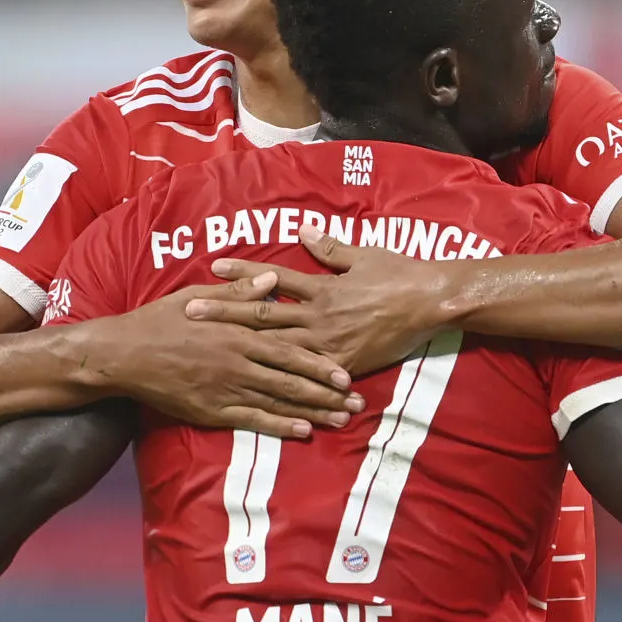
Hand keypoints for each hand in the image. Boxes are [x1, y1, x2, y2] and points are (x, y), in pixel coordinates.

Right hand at [94, 270, 364, 438]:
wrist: (123, 354)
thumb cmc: (159, 321)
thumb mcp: (198, 297)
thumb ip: (239, 293)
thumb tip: (273, 278)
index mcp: (238, 333)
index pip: (290, 350)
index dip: (321, 364)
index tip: (347, 373)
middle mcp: (238, 361)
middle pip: (292, 379)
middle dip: (328, 393)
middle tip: (357, 403)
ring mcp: (226, 388)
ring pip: (279, 402)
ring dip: (313, 412)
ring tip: (342, 420)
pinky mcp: (211, 409)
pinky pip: (252, 420)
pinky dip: (280, 426)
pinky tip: (303, 431)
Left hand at [184, 228, 454, 375]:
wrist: (431, 304)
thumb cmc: (400, 274)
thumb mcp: (364, 254)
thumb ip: (330, 248)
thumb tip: (302, 232)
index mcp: (321, 287)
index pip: (273, 279)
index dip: (242, 274)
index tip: (213, 269)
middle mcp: (318, 316)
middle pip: (263, 315)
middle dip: (225, 314)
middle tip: (190, 313)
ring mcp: (328, 343)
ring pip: (277, 348)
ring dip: (243, 348)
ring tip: (213, 350)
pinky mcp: (342, 364)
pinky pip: (307, 376)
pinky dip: (283, 382)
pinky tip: (256, 389)